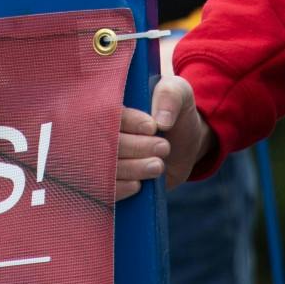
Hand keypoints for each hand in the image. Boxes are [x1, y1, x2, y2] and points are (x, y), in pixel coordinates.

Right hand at [115, 74, 212, 200]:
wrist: (183, 144)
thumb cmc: (176, 111)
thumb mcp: (179, 93)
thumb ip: (170, 96)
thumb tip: (161, 121)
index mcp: (111, 103)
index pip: (107, 111)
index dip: (128, 122)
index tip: (152, 127)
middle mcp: (101, 129)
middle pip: (106, 141)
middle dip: (135, 147)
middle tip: (163, 147)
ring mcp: (103, 156)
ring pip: (105, 166)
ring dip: (132, 168)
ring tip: (158, 165)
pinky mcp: (110, 180)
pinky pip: (103, 189)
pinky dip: (120, 188)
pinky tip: (138, 185)